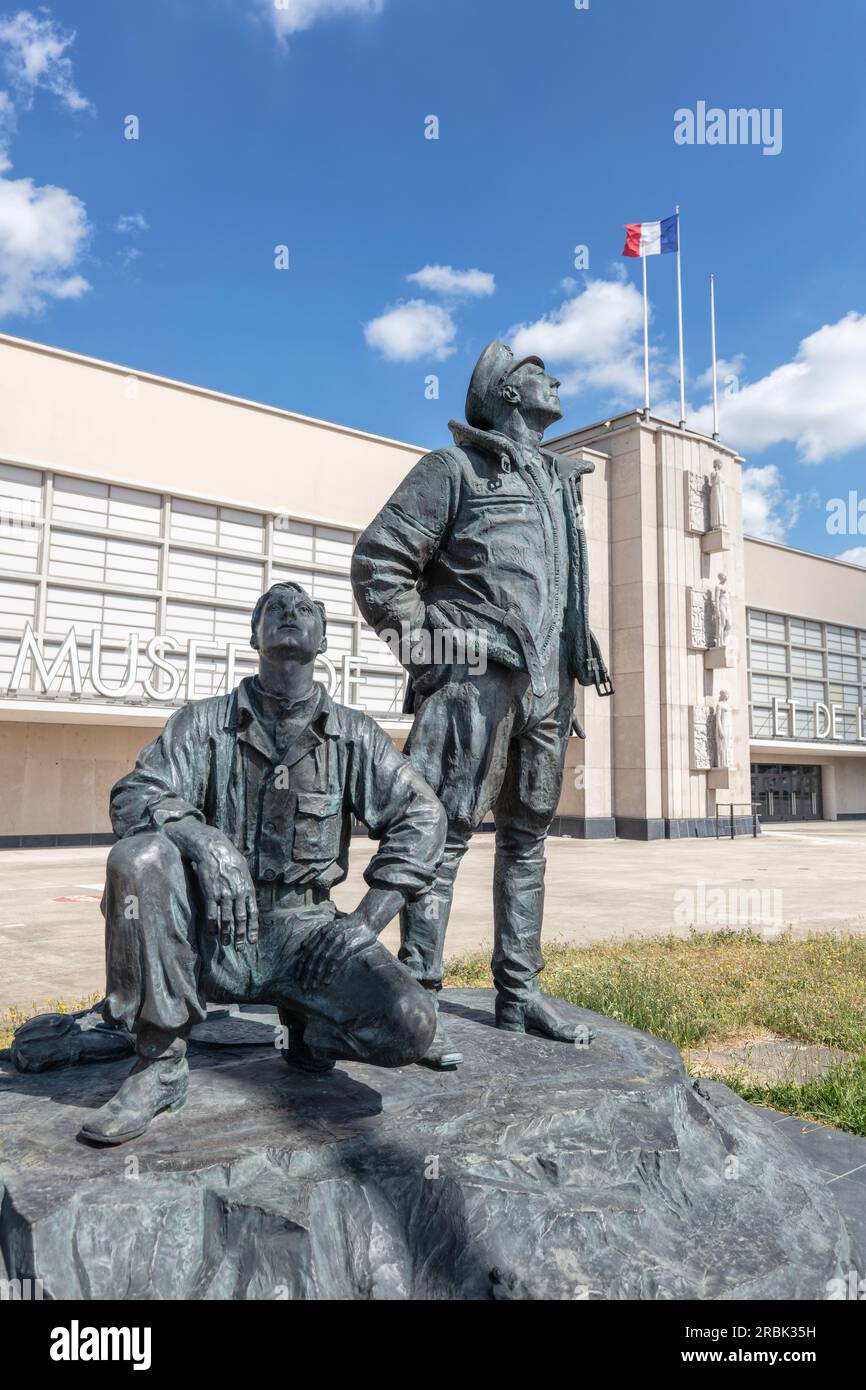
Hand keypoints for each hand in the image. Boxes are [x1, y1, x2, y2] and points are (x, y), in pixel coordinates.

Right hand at [185, 826, 257, 946]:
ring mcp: (224, 895)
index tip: (252, 941)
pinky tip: (212, 933)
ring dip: (226, 934)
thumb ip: (246, 885)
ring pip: (226, 920)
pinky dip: (212, 926)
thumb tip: (248, 898)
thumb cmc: (229, 857)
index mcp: (248, 888)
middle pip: (241, 920)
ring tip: (225, 944)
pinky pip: (211, 914)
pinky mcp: (210, 894)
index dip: (253, 929)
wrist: (213, 848)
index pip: (253, 913)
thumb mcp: (244, 870)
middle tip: (240, 948)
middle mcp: (238, 893)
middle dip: (240, 936)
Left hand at [297, 912, 375, 994]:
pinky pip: (337, 961)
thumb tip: (302, 946)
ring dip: (317, 975)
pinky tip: (326, 981)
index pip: (308, 951)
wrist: (366, 920)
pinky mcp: (348, 946)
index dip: (302, 965)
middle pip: (314, 957)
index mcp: (322, 932)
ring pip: (324, 961)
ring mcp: (338, 941)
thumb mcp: (330, 926)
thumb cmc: (348, 925)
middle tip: (303, 987)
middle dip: (307, 973)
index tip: (297, 977)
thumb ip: (316, 935)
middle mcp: (328, 936)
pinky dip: (331, 971)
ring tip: (313, 987)